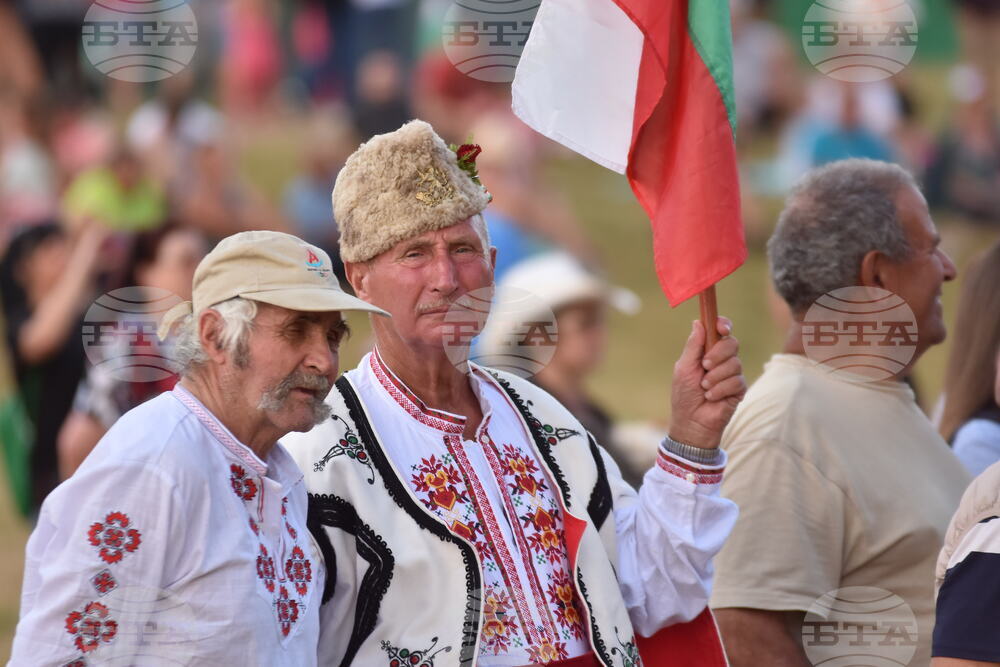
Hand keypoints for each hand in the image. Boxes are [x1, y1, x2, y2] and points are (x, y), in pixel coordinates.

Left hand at [668, 317, 746, 448]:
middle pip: (732, 343)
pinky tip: (711, 398)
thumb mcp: (684, 368)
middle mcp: (721, 360)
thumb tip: (697, 322)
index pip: (720, 331)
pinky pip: (737, 381)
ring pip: (735, 363)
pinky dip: (720, 389)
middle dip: (718, 354)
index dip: (723, 325)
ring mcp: (732, 374)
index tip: (721, 328)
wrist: (692, 422)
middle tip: (705, 365)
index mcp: (707, 351)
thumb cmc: (684, 395)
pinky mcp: (739, 389)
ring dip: (716, 376)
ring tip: (704, 388)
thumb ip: (693, 346)